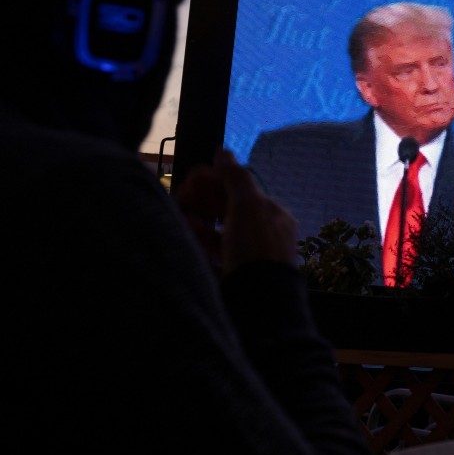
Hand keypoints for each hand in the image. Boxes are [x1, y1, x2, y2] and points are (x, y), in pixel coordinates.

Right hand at [175, 149, 298, 274]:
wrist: (258, 301)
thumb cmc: (256, 249)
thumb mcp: (248, 206)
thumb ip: (235, 177)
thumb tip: (223, 152)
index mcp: (272, 215)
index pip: (240, 190)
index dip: (215, 180)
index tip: (191, 178)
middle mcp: (263, 234)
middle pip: (227, 209)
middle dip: (202, 198)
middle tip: (181, 194)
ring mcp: (247, 255)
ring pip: (218, 230)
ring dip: (198, 218)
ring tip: (182, 216)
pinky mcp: (232, 274)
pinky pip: (212, 251)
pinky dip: (199, 240)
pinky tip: (186, 235)